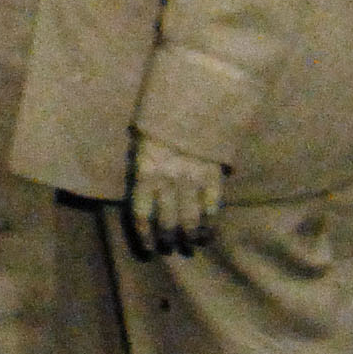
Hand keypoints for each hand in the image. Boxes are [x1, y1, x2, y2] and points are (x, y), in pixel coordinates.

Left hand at [128, 135, 223, 255]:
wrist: (191, 103)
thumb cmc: (158, 123)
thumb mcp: (139, 143)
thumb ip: (140, 170)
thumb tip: (141, 198)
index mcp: (144, 173)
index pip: (141, 214)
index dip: (145, 236)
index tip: (148, 250)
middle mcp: (168, 182)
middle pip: (167, 222)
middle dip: (168, 240)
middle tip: (169, 249)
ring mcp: (193, 181)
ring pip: (191, 221)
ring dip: (189, 238)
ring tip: (189, 246)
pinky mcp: (214, 178)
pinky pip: (212, 209)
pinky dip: (210, 225)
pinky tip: (208, 233)